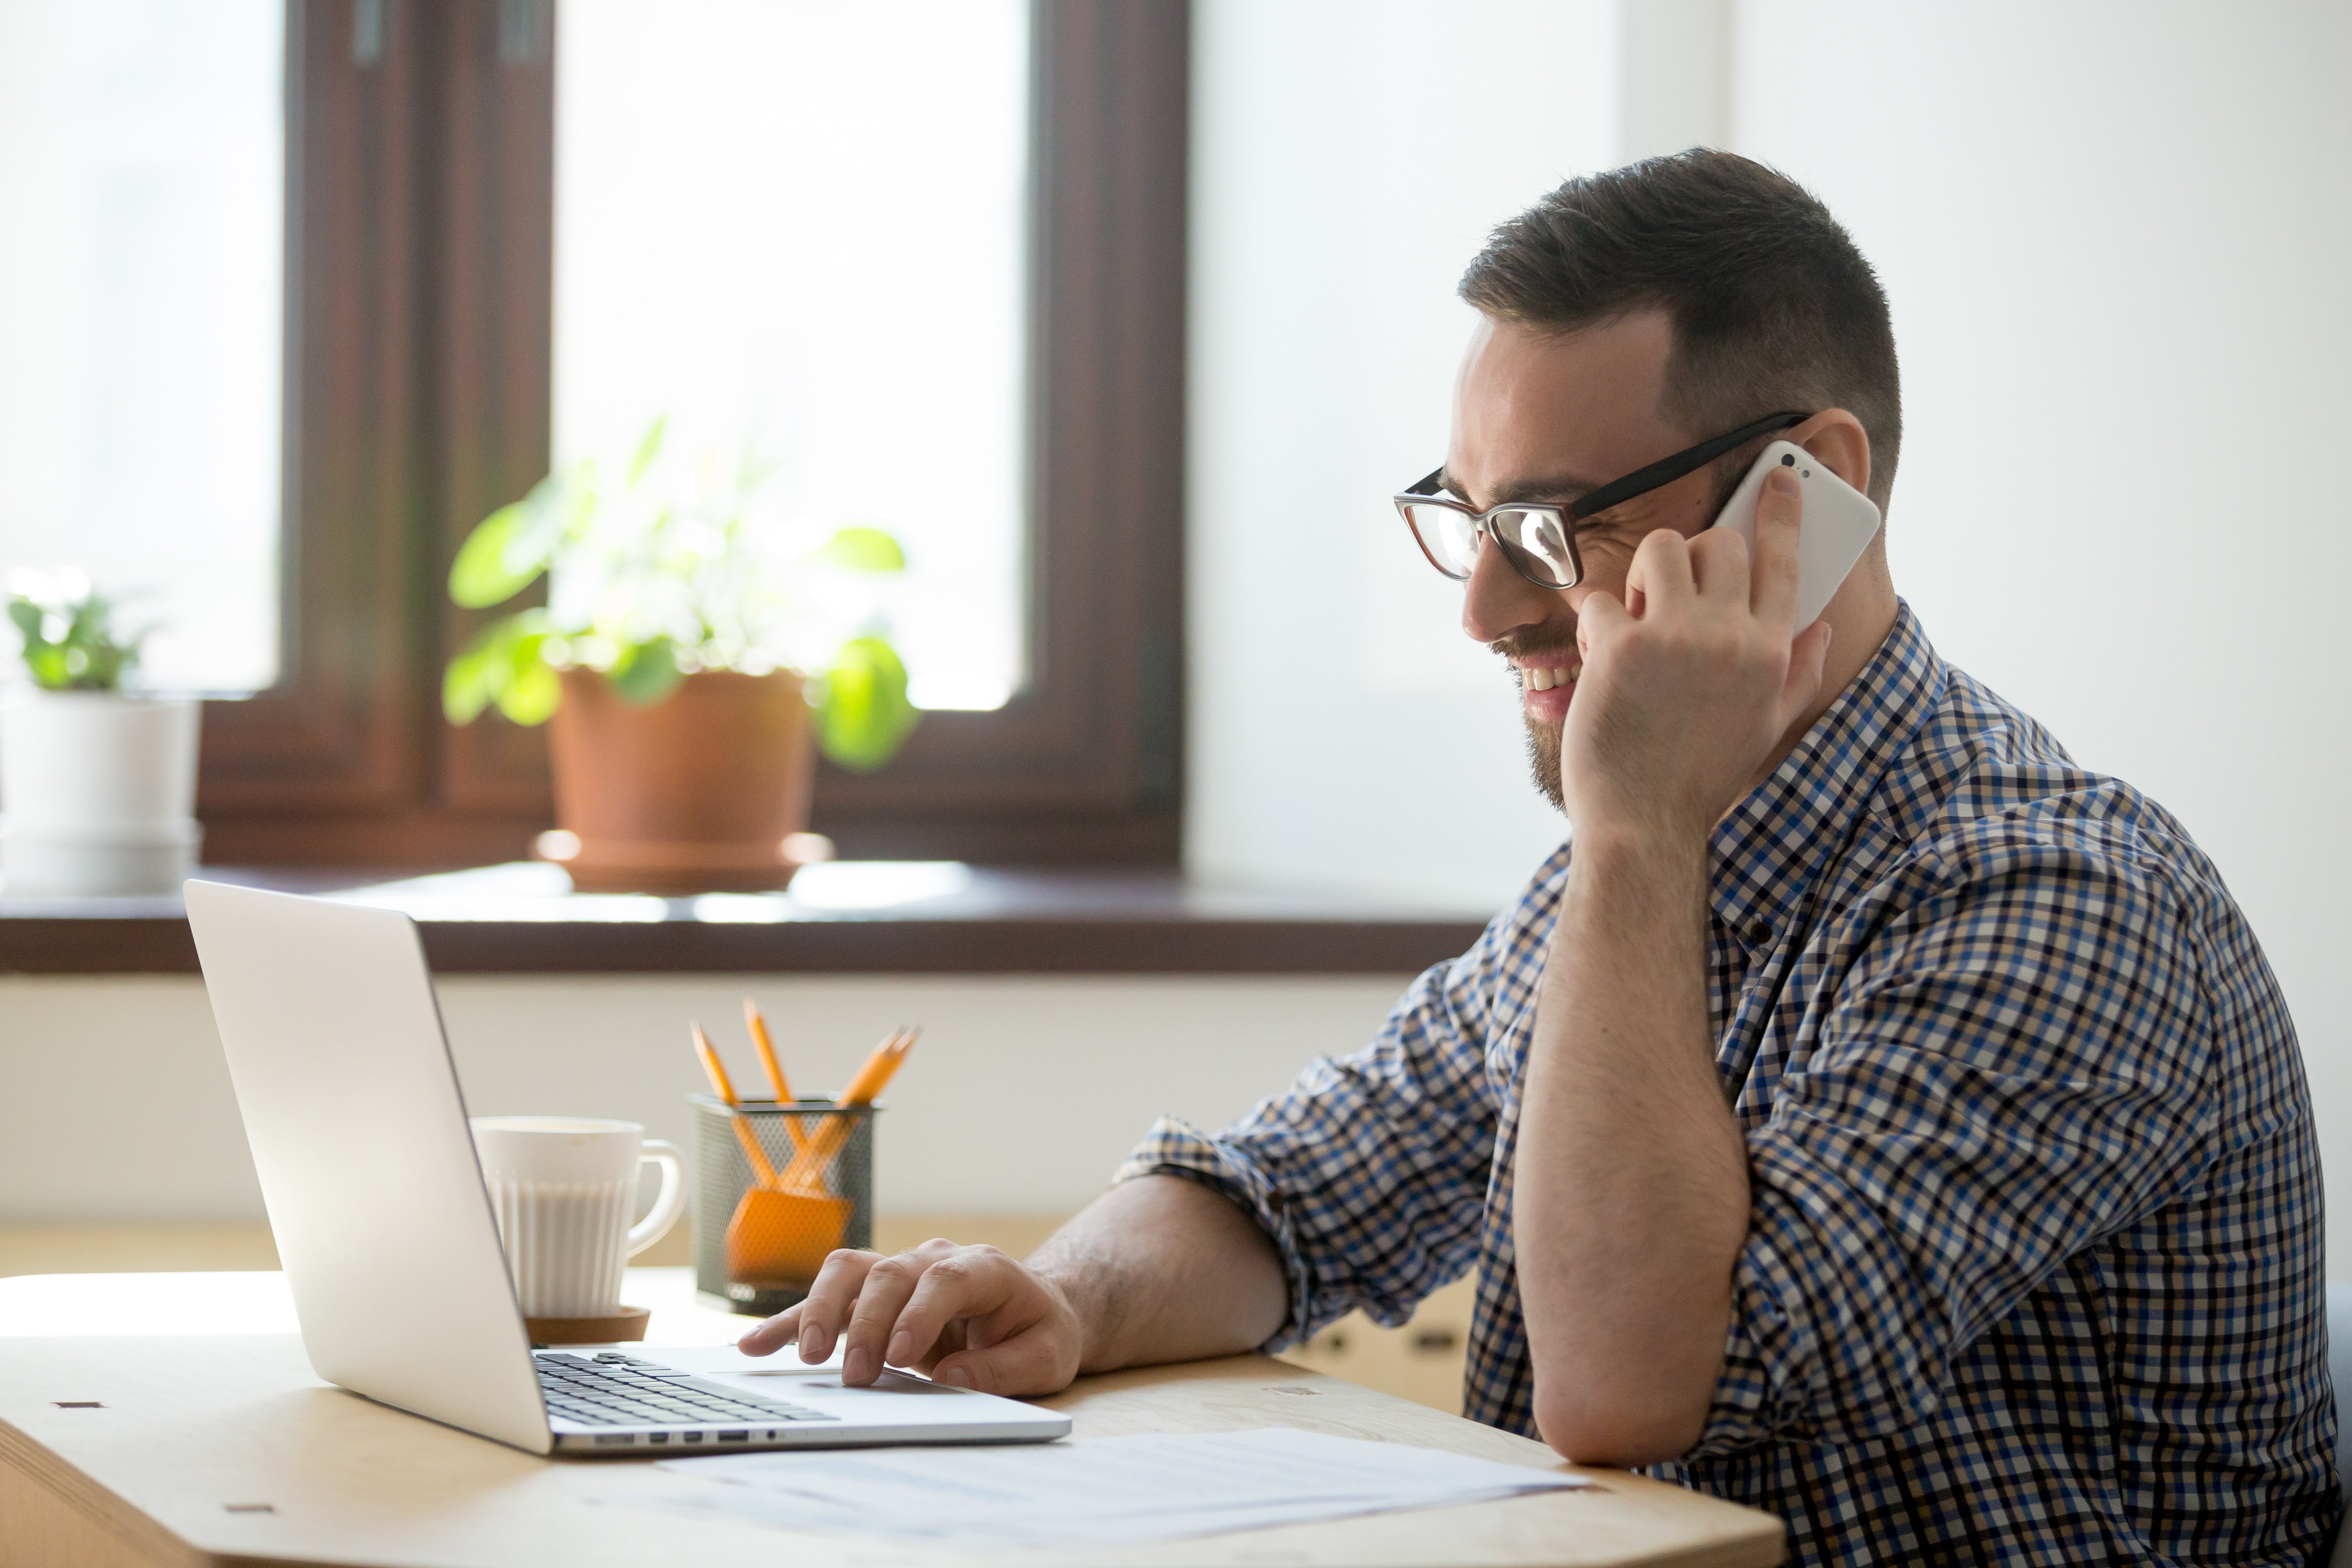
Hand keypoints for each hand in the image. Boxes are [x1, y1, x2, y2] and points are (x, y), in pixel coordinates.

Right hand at [736, 1238, 1083, 1394]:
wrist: (1032, 1310)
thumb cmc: (1038, 1332)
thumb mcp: (1046, 1356)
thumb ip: (1006, 1367)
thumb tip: (953, 1377)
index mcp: (983, 1268)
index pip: (945, 1278)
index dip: (920, 1312)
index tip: (902, 1354)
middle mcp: (934, 1260)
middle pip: (889, 1274)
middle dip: (868, 1323)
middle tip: (857, 1376)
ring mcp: (899, 1273)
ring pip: (849, 1273)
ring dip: (821, 1310)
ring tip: (803, 1357)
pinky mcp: (873, 1297)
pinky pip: (827, 1299)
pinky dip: (791, 1320)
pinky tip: (757, 1344)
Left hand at [1562, 466, 1833, 841]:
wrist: (1646, 822)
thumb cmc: (1702, 777)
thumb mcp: (1766, 727)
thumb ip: (1798, 673)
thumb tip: (1820, 628)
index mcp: (1770, 651)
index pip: (1784, 560)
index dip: (1782, 512)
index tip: (1781, 477)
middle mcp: (1729, 635)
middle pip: (1719, 543)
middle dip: (1691, 555)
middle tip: (1670, 594)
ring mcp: (1675, 637)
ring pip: (1660, 549)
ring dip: (1642, 575)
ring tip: (1636, 618)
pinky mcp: (1622, 647)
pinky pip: (1602, 597)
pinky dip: (1596, 623)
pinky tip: (1601, 662)